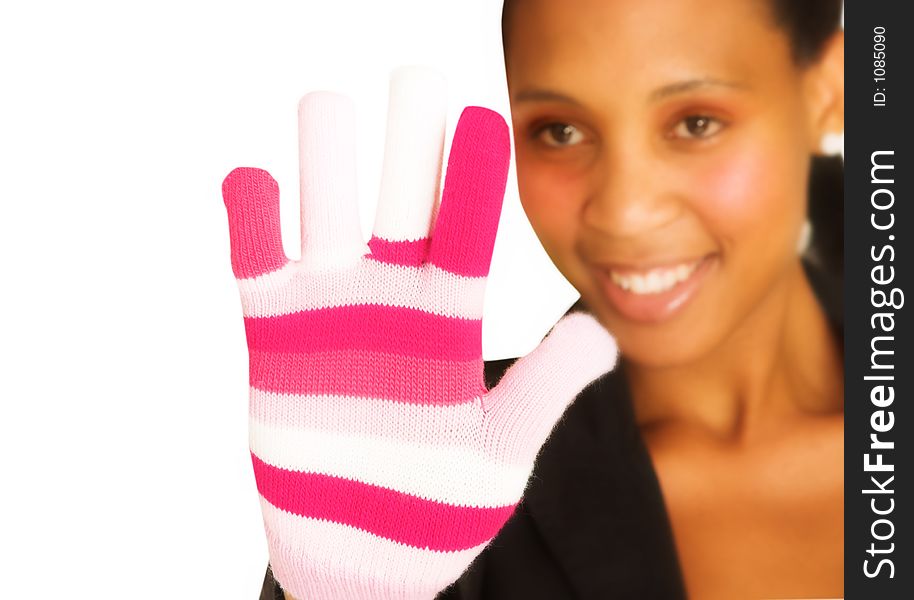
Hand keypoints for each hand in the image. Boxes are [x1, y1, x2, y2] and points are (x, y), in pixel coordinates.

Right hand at [222, 66, 616, 599]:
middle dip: (406, 142)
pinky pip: (257, 262)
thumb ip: (544, 392)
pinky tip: (253, 183)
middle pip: (399, 201)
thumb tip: (601, 334)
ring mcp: (331, 308)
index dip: (473, 176)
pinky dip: (251, 221)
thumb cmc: (439, 505)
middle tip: (417, 80)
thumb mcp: (500, 450)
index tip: (485, 119)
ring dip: (326, 159)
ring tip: (328, 103)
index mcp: (451, 316)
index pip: (465, 230)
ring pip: (327, 212)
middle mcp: (392, 296)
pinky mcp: (273, 333)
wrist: (366, 552)